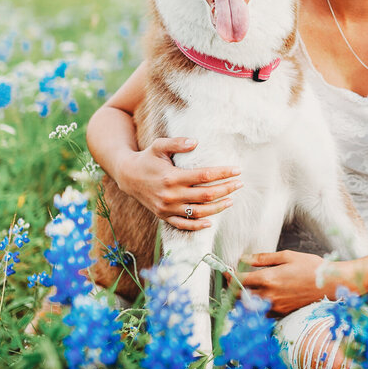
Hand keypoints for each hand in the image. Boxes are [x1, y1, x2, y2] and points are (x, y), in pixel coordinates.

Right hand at [116, 137, 242, 230]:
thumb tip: (196, 142)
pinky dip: (197, 225)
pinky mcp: (163, 216)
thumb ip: (177, 143)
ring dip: (218, 207)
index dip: (223, 173)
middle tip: (240, 184)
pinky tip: (210, 222)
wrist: (127, 176)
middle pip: (206, 195)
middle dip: (226, 189)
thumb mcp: (159, 146)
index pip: (204, 176)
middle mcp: (170, 195)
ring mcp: (167, 208)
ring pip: (199, 212)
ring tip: (231, 200)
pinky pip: (183, 224)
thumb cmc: (147, 158)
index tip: (237, 170)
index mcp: (172, 177)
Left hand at [237, 251, 360, 315]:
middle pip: (240, 297)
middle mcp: (269, 295)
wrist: (329, 284)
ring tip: (241, 290)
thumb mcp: (287, 256)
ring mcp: (275, 307)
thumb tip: (244, 258)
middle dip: (232, 289)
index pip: (239, 280)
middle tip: (231, 281)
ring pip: (249, 308)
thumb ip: (263, 258)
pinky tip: (256, 299)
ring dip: (241, 300)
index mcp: (269, 278)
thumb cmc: (311, 267)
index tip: (226, 270)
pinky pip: (261, 313)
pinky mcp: (281, 313)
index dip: (229, 275)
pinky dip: (254, 307)